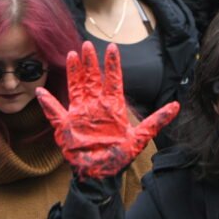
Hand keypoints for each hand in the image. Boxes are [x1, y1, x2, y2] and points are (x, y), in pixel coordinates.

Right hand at [36, 42, 178, 178]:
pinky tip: (41, 92)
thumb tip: (177, 105)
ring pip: (76, 88)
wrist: (101, 174)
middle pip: (92, 79)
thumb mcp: (141, 137)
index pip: (113, 80)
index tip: (112, 47)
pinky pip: (54, 113)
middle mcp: (95, 106)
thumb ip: (157, 120)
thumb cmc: (120, 155)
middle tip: (87, 44)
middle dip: (90, 62)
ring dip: (73, 72)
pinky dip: (48, 104)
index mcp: (112, 106)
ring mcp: (80, 114)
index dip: (112, 64)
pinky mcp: (66, 126)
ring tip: (72, 54)